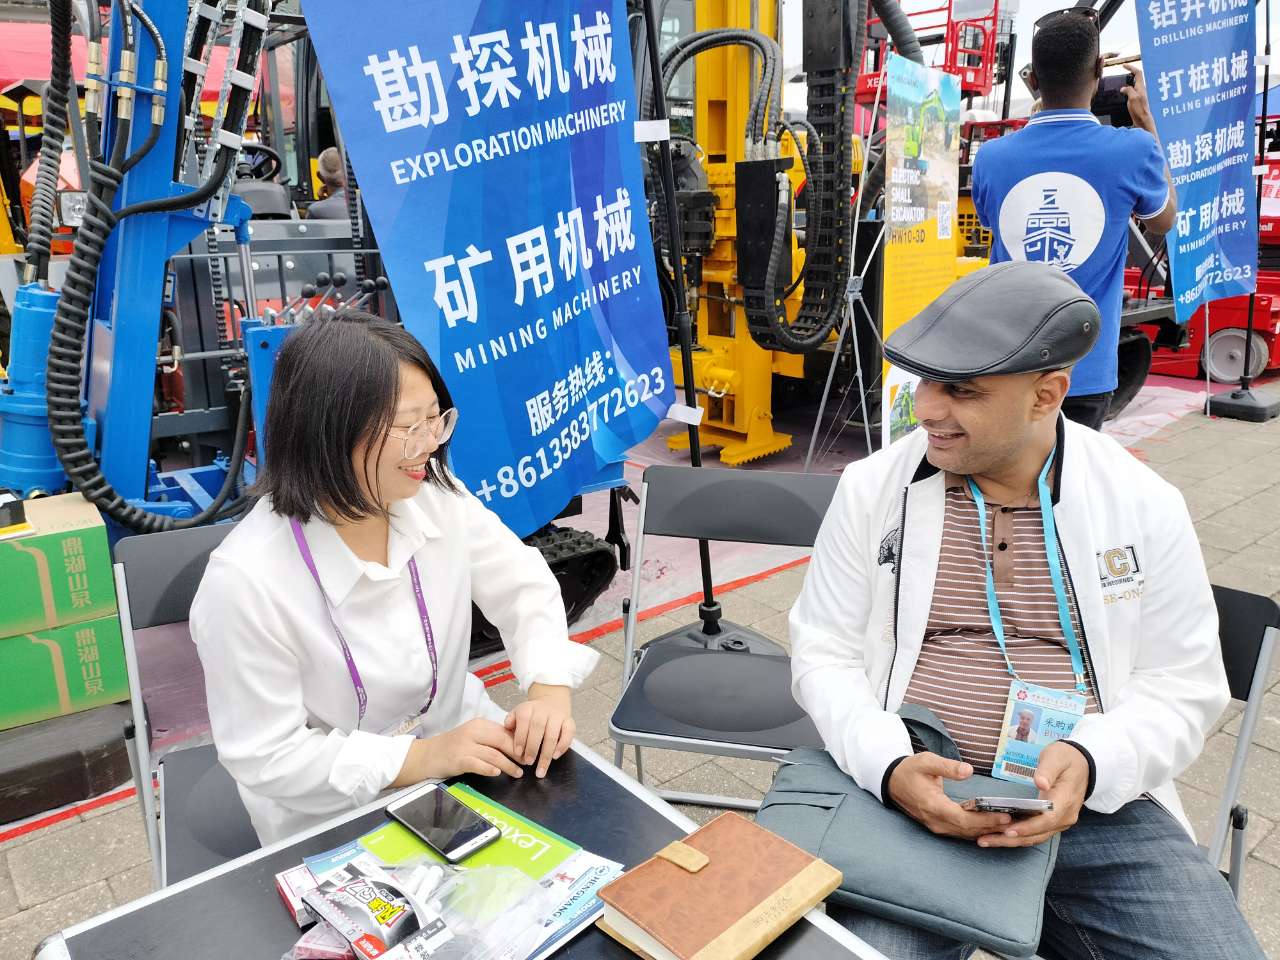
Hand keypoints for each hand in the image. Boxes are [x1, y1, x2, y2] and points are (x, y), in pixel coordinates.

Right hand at [393, 718, 522, 786]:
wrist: (426, 755)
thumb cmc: (452, 747)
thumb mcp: (473, 736)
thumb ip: (491, 739)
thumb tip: (517, 745)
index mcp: (479, 724)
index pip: (505, 731)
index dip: (520, 742)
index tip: (530, 752)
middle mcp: (473, 732)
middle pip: (502, 741)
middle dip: (518, 753)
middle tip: (528, 763)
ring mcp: (465, 745)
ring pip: (493, 754)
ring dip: (508, 765)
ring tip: (518, 773)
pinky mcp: (458, 759)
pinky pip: (478, 763)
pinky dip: (489, 768)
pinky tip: (497, 773)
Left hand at [505, 683, 574, 777]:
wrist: (552, 703)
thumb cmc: (531, 716)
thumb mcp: (518, 714)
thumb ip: (510, 721)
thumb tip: (507, 727)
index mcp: (528, 708)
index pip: (524, 720)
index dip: (520, 737)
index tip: (517, 753)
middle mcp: (543, 710)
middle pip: (538, 727)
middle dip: (532, 747)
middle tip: (528, 762)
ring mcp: (558, 715)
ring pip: (552, 734)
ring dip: (546, 753)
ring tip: (541, 768)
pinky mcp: (569, 721)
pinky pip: (568, 733)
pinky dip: (562, 746)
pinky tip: (555, 756)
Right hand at [888, 753, 1012, 838]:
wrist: (891, 781)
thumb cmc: (909, 770)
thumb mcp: (926, 761)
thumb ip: (947, 766)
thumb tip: (968, 770)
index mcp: (933, 805)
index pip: (964, 818)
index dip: (985, 819)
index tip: (1005, 816)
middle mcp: (936, 821)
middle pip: (969, 830)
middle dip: (993, 827)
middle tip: (1017, 823)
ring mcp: (937, 825)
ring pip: (966, 833)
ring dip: (988, 831)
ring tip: (1011, 826)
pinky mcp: (939, 825)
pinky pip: (961, 831)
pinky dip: (978, 830)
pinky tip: (993, 825)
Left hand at [974, 742, 1088, 847]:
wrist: (1083, 764)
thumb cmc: (1066, 758)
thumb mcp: (1056, 758)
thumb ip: (1047, 770)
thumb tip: (1041, 783)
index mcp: (1065, 801)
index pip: (1046, 820)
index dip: (1026, 827)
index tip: (1007, 831)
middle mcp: (1065, 817)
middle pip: (1037, 834)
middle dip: (1010, 839)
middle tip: (983, 840)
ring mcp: (1060, 822)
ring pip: (1035, 837)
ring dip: (1011, 841)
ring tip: (985, 841)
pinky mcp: (1054, 822)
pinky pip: (1036, 833)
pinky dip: (1018, 837)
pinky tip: (999, 836)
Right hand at [1122, 64, 1156, 133]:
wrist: (1143, 121)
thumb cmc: (1140, 111)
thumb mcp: (1133, 98)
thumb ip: (1128, 91)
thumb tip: (1123, 88)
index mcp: (1140, 87)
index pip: (1137, 73)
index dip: (1131, 68)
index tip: (1124, 66)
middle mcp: (1141, 90)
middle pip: (1137, 77)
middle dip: (1130, 72)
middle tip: (1124, 71)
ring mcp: (1139, 95)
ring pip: (1134, 84)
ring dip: (1129, 80)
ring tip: (1122, 81)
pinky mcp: (1136, 100)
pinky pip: (1131, 91)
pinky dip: (1127, 89)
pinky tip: (1122, 93)